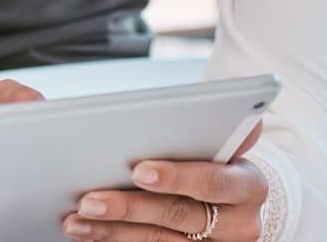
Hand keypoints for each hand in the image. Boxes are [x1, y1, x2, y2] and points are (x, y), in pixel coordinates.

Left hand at [63, 124, 268, 241]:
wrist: (233, 208)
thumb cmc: (213, 163)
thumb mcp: (215, 145)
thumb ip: (198, 126)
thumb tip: (132, 98)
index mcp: (249, 184)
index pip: (213, 181)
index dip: (176, 178)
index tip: (138, 170)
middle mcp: (241, 223)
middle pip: (179, 215)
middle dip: (129, 207)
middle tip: (89, 200)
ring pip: (160, 241)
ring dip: (113, 231)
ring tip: (77, 220)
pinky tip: (88, 233)